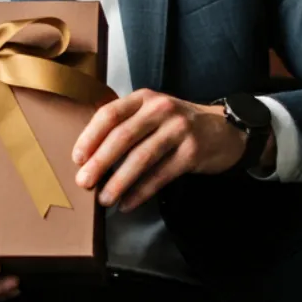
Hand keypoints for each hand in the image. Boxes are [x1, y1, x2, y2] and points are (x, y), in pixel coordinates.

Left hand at [71, 90, 249, 211]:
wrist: (225, 130)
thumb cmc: (178, 125)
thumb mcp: (152, 113)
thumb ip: (125, 124)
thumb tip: (88, 155)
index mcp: (144, 98)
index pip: (110, 114)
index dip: (90, 136)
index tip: (77, 158)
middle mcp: (161, 109)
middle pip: (123, 136)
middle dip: (100, 162)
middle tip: (84, 182)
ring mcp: (179, 129)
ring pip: (142, 157)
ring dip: (119, 181)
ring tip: (105, 199)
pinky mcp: (192, 152)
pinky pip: (161, 175)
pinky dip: (142, 191)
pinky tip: (128, 203)